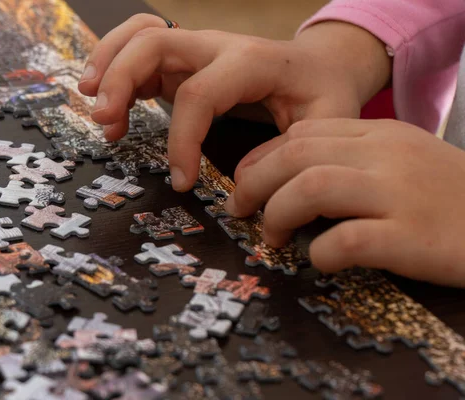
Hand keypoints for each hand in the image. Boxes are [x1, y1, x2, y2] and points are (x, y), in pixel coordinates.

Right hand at [78, 14, 389, 190]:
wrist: (322, 64)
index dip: (182, 140)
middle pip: (154, 43)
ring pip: (139, 36)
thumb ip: (294, 153)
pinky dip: (116, 72)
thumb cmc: (325, 93)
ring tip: (97, 110)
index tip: (181, 181)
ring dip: (108, 66)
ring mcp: (198, 49)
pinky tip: (112, 110)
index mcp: (252, 61)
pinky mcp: (185, 61)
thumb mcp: (329, 122)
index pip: (199, 94)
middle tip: (106, 123)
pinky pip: (140, 52)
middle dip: (121, 80)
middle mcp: (218, 46)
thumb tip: (245, 188)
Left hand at [226, 118, 464, 285]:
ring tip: (273, 237)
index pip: (302, 133)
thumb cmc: (450, 199)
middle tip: (240, 211)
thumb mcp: (402, 162)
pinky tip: (320, 260)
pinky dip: (321, 252)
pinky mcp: (412, 236)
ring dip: (278, 214)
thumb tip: (286, 181)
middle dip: (254, 184)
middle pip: (295, 156)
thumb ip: (351, 160)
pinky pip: (347, 239)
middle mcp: (386, 155)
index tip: (244, 182)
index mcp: (381, 135)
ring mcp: (400, 193)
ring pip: (311, 188)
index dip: (261, 158)